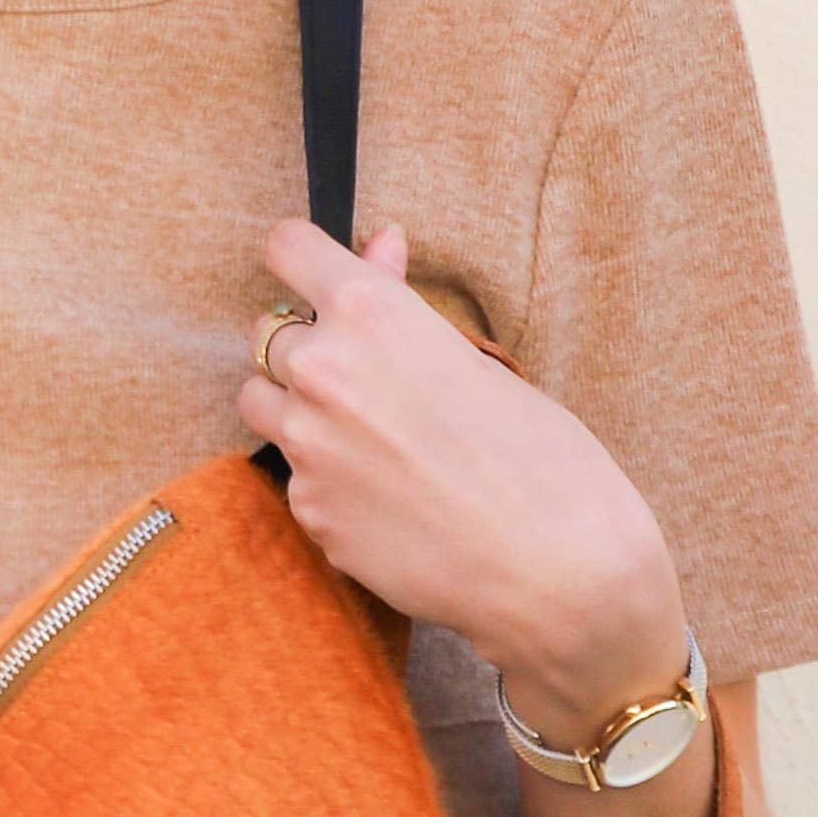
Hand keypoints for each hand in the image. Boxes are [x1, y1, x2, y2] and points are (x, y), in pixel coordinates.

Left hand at [236, 220, 691, 745]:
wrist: (556, 570)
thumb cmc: (545, 457)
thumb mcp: (480, 361)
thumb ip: (408, 308)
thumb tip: (380, 246)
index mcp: (370, 313)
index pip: (288, 248)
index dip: (303, 258)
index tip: (315, 271)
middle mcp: (321, 371)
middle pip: (271, 333)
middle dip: (312, 344)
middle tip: (371, 375)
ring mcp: (306, 447)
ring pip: (261, 402)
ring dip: (297, 405)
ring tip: (368, 433)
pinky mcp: (308, 512)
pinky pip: (294, 476)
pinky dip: (324, 476)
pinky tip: (386, 496)